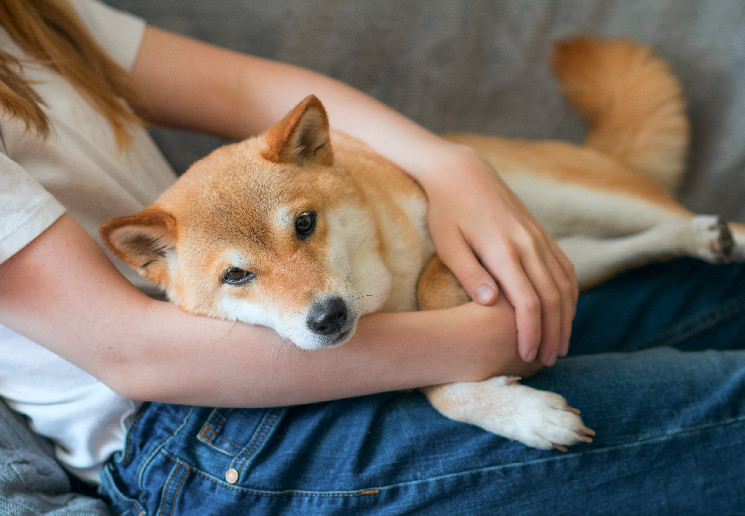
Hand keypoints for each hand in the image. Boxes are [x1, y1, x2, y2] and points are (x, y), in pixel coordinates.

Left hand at [421, 143, 577, 365]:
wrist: (463, 172)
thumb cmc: (446, 211)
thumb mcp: (447, 243)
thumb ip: (468, 273)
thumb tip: (488, 303)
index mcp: (503, 249)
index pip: (527, 301)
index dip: (531, 332)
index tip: (528, 356)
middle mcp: (528, 243)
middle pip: (552, 298)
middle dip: (553, 333)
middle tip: (548, 362)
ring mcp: (539, 237)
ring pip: (565, 284)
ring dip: (567, 318)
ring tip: (560, 345)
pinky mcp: (541, 233)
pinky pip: (565, 268)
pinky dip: (570, 294)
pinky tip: (565, 313)